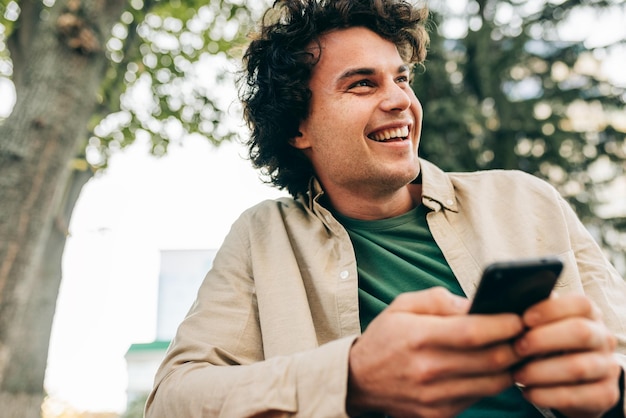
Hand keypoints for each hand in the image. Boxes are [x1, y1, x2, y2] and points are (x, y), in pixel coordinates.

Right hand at [346, 287, 524, 417]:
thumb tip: (474, 304)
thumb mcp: (402, 306)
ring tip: (516, 350)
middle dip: (517, 345)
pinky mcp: (438, 414)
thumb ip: (437, 299)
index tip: (519, 316)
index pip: (472, 332)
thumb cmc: (384, 337)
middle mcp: (427, 370)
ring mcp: (434, 396)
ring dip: (510, 366)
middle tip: (528, 333)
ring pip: (491, 383)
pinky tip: (492, 368)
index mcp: (418, 337)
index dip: (502, 325)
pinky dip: (491, 383)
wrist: (358, 380)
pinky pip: (478, 398)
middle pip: (490, 360)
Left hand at [512, 293, 621, 417]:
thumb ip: (533, 317)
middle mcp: (603, 338)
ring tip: (517, 374)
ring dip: (541, 371)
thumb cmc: (548, 345)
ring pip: (578, 367)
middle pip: (581, 332)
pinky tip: (528, 392)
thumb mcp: (543, 327)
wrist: (570, 382)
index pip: (580, 304)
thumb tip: (509, 308)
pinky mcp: (606, 394)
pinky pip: (577, 396)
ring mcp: (607, 367)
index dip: (551, 310)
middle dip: (543, 340)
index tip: (524, 319)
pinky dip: (547, 395)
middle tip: (517, 347)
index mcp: (589, 315)